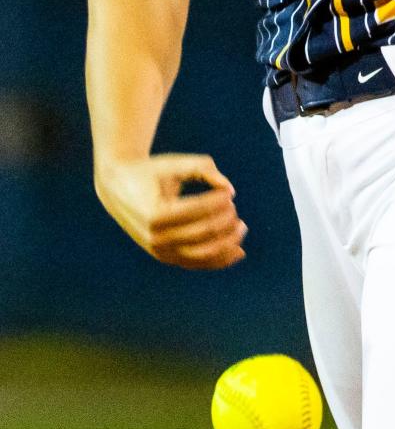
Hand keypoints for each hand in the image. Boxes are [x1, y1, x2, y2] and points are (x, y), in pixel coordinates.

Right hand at [94, 153, 246, 269]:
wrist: (119, 189)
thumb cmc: (150, 173)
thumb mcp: (174, 164)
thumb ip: (203, 169)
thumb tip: (230, 190)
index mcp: (155, 213)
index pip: (199, 211)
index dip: (220, 202)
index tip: (229, 193)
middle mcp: (156, 237)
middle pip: (204, 232)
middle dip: (227, 220)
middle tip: (233, 207)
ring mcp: (160, 251)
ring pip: (204, 254)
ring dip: (229, 241)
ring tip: (241, 225)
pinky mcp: (166, 258)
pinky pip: (198, 263)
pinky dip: (220, 260)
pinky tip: (239, 252)